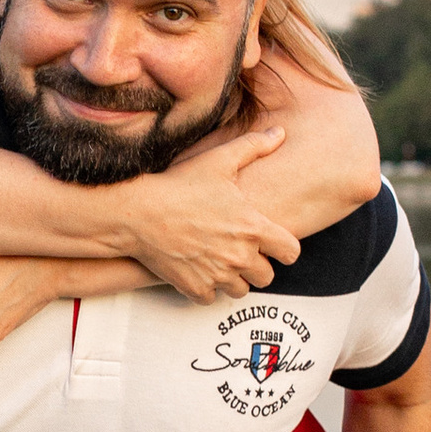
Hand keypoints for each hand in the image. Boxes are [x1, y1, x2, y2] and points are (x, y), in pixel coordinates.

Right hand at [121, 123, 298, 300]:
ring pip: (241, 290)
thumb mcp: (219, 160)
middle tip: (240, 251)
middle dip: (257, 266)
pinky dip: (206, 288)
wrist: (138, 213)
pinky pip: (211, 298)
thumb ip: (253, 147)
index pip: (291, 253)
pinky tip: (197, 269)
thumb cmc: (180, 185)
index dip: (284, 249)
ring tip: (219, 260)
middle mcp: (240, 256)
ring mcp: (217, 275)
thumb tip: (280, 133)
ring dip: (233, 278)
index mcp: (253, 228)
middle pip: (266, 276)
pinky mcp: (195, 288)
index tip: (272, 244)